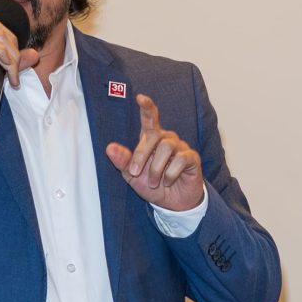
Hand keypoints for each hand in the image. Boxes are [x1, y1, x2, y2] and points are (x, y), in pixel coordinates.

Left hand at [104, 92, 206, 212]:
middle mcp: (166, 139)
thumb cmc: (152, 185)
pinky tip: (168, 181)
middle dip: (141, 154)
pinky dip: (170, 174)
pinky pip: (181, 159)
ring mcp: (180, 147)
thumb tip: (109, 148)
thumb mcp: (132, 176)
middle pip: (153, 135)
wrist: (172, 203)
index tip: (140, 98)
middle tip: (135, 172)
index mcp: (151, 140)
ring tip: (155, 182)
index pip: (150, 118)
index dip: (147, 107)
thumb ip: (122, 161)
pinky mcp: (192, 158)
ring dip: (156, 168)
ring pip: (166, 147)